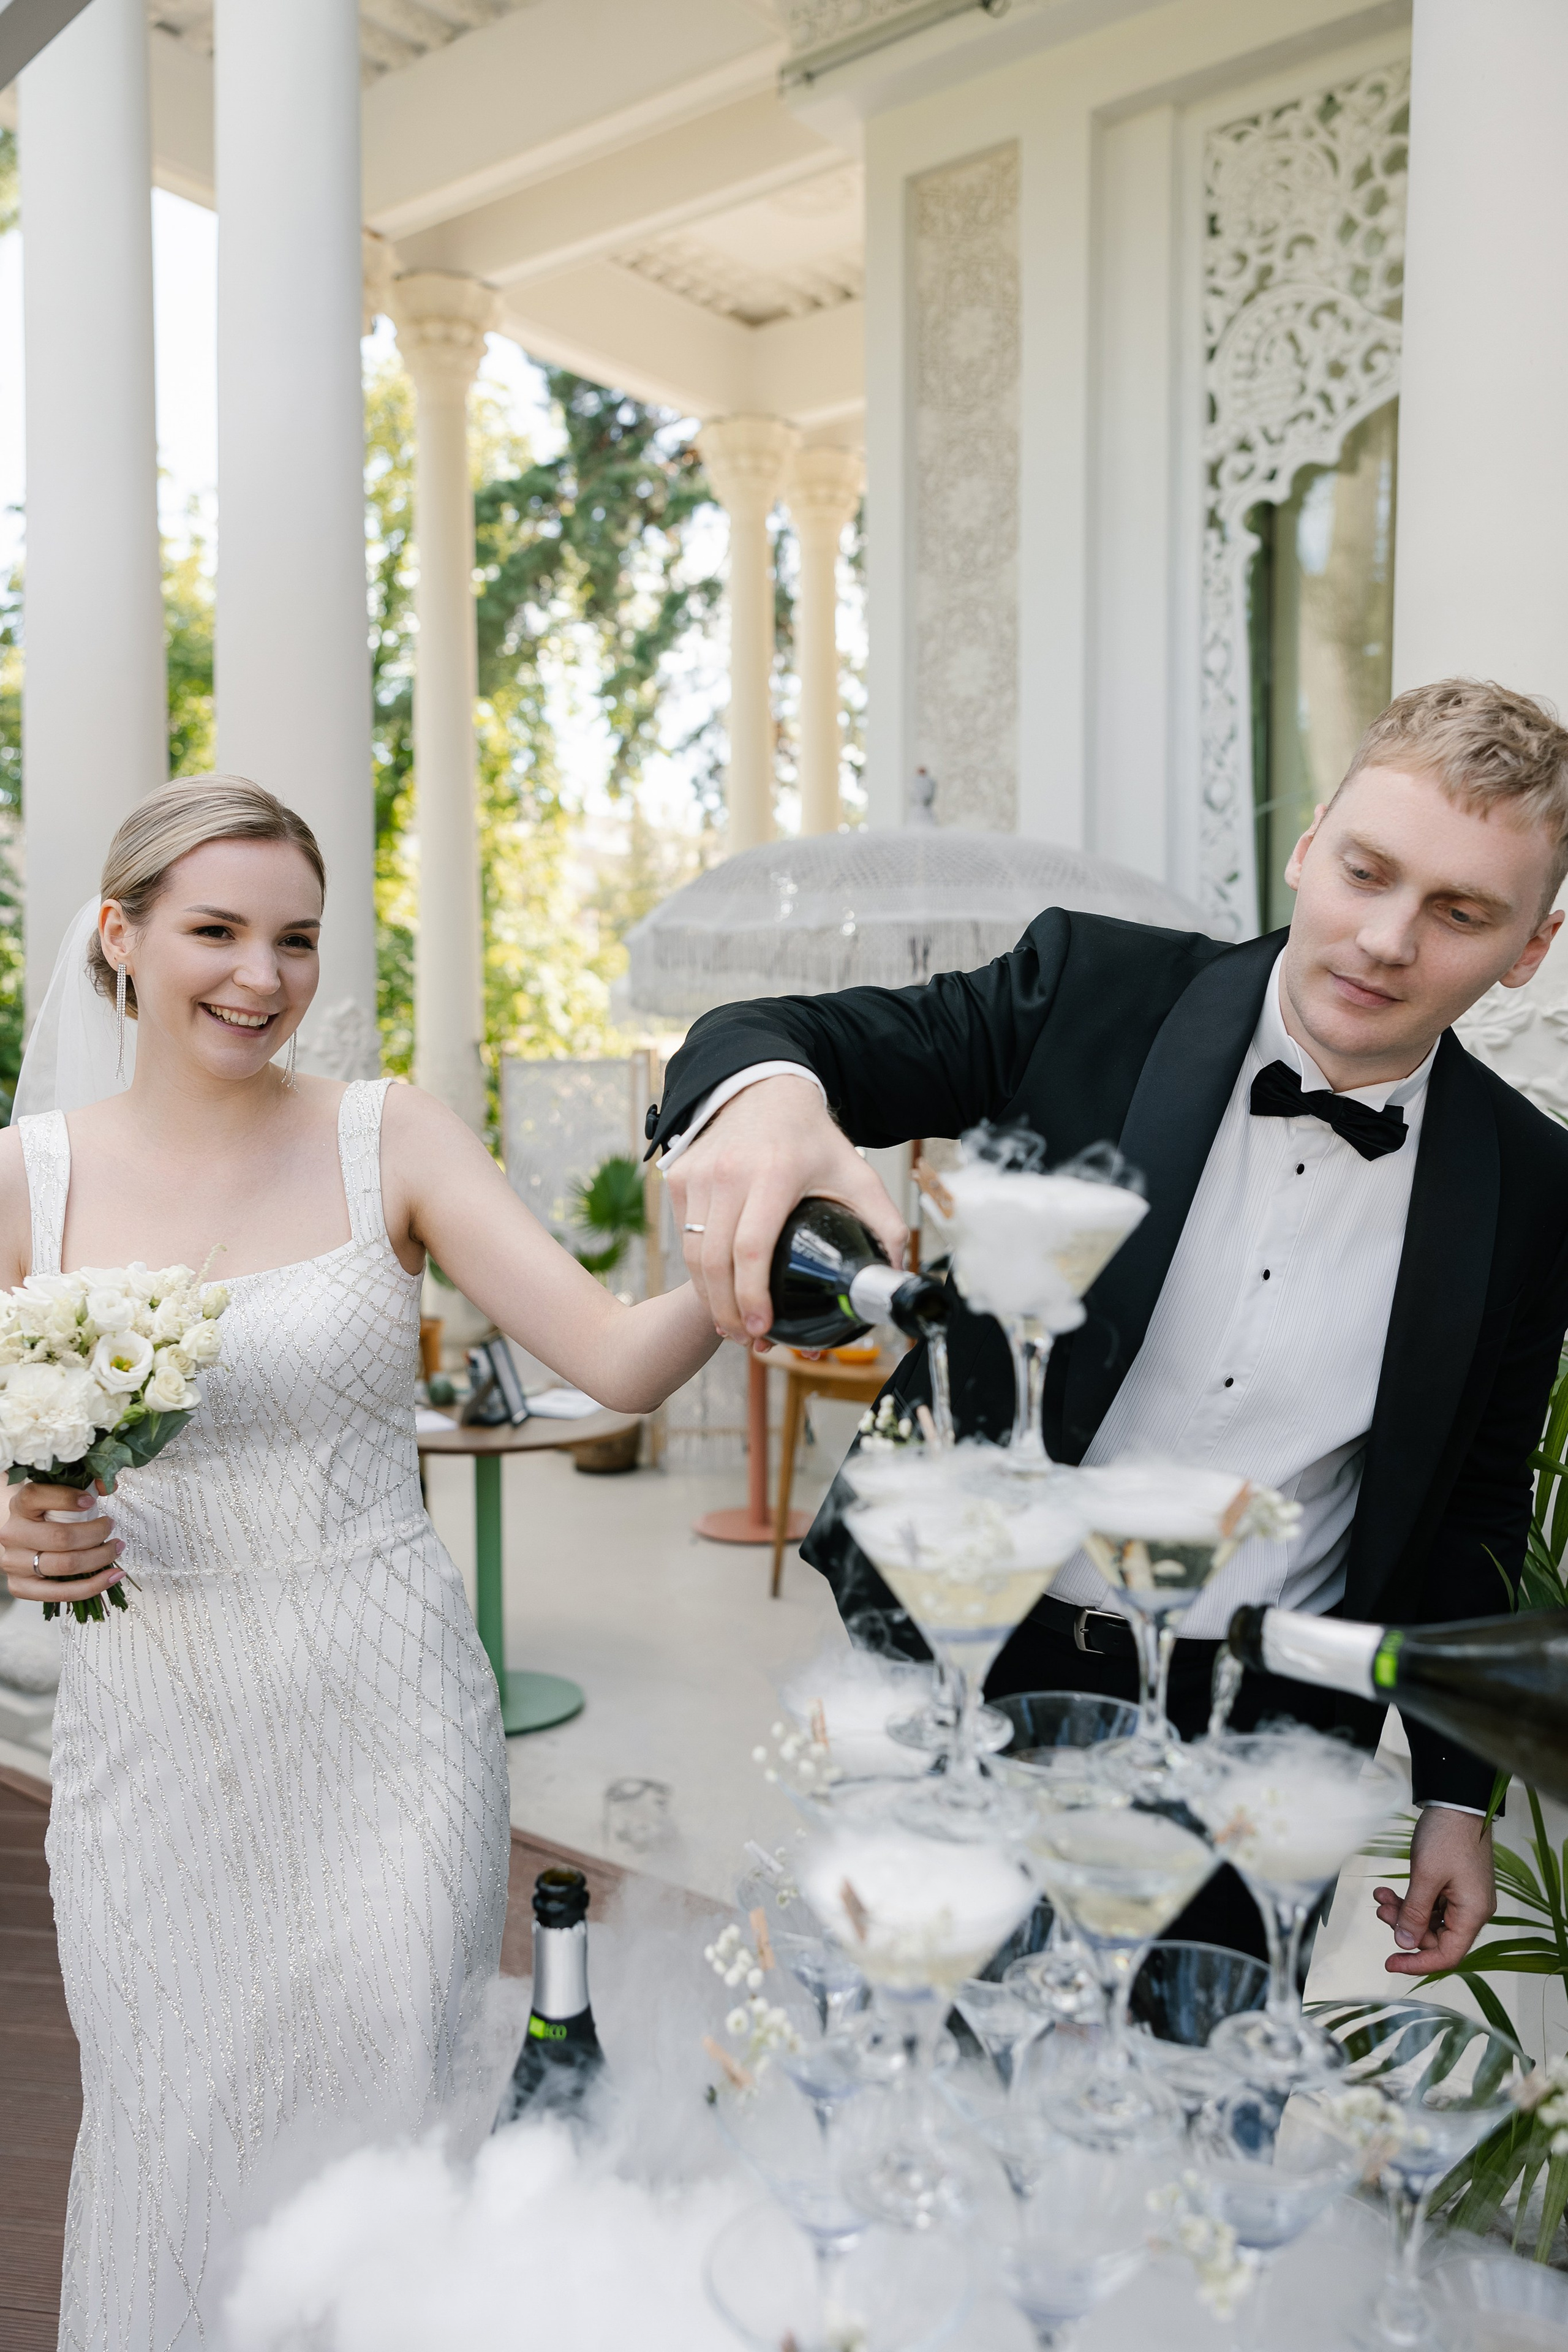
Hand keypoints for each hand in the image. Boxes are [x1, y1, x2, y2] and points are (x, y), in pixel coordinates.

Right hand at [0, 1481, 122, 1603]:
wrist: (23, 1537)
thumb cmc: (48, 1514)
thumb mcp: (59, 1495)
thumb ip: (84, 1484)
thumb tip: (108, 1485)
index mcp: (19, 1506)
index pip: (36, 1496)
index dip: (67, 1498)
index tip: (92, 1501)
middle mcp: (12, 1534)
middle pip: (60, 1537)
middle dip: (96, 1533)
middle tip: (111, 1526)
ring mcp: (14, 1563)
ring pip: (65, 1565)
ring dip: (100, 1557)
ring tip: (117, 1548)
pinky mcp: (21, 1587)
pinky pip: (62, 1593)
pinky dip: (93, 1586)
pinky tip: (114, 1575)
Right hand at [664, 1074, 907, 1341]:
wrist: (764, 1089)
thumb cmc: (810, 1137)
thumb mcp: (857, 1174)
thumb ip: (884, 1225)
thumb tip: (893, 1275)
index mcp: (774, 1175)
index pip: (751, 1248)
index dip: (752, 1295)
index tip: (761, 1326)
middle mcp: (729, 1174)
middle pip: (714, 1260)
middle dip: (726, 1310)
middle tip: (746, 1337)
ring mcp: (698, 1174)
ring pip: (691, 1253)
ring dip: (709, 1296)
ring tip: (730, 1323)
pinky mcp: (679, 1176)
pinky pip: (683, 1234)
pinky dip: (697, 1268)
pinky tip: (717, 1285)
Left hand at [1373, 1806, 1494, 1974]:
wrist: (1456, 1802)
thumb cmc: (1446, 1836)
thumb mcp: (1426, 1876)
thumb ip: (1415, 1913)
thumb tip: (1404, 1944)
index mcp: (1473, 1913)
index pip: (1448, 1955)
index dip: (1418, 1963)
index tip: (1389, 1962)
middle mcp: (1472, 1910)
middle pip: (1435, 1937)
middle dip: (1405, 1926)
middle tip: (1381, 1909)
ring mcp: (1463, 1897)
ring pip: (1429, 1919)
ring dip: (1403, 1910)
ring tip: (1381, 1895)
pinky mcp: (1454, 1886)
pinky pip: (1430, 1903)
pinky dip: (1410, 1898)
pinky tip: (1388, 1889)